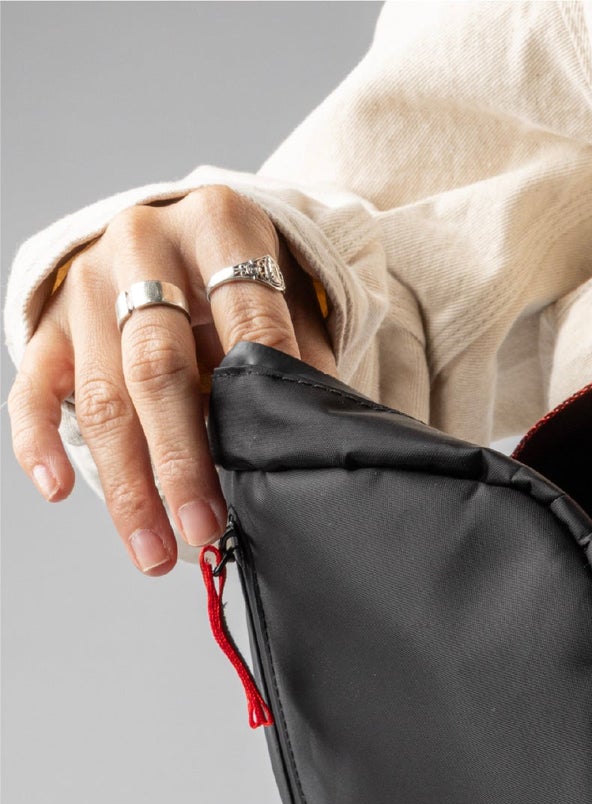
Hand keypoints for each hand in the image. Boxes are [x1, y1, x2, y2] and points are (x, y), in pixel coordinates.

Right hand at [8, 185, 334, 575]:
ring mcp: (87, 283)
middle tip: (204, 530)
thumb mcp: (292, 294)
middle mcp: (143, 244)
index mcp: (219, 226)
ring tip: (154, 550)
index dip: (256, 395)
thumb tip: (319, 431)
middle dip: (182, 460)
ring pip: (102, 394)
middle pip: (159, 368)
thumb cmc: (247, 278)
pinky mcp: (48, 319)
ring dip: (127, 482)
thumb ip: (303, 351)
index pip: (246, 317)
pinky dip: (40, 439)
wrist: (180, 228)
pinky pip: (35, 385)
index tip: (266, 466)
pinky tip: (59, 489)